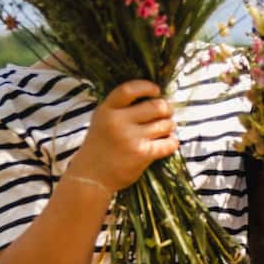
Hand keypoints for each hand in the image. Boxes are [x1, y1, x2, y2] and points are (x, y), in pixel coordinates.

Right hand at [68, 79, 178, 193]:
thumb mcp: (101, 120)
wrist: (91, 176)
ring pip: (164, 125)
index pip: (129, 89)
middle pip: (155, 106)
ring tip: (168, 129)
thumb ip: (119, 108)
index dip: (147, 87)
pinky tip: (170, 141)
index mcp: (107, 109)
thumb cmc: (100, 147)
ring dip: (170, 126)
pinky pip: (167, 144)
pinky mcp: (141, 154)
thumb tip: (151, 98)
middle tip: (167, 113)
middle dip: (166, 108)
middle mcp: (118, 121)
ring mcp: (130, 138)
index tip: (157, 90)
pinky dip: (172, 142)